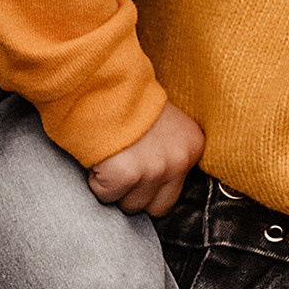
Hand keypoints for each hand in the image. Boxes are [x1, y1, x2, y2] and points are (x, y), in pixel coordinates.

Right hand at [87, 100, 204, 216]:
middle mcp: (178, 160)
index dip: (150, 181)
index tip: (138, 160)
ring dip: (115, 187)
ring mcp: (153, 169)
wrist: (102, 81)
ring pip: (130, 205)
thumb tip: (159, 184)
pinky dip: (95, 181)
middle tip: (122, 165)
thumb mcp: (164, 123)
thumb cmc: (127, 100)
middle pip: (157, 207)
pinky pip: (106, 196)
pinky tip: (99, 157)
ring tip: (111, 158)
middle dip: (136, 192)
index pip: (174, 192)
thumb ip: (169, 151)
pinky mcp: (125, 175)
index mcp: (192, 146)